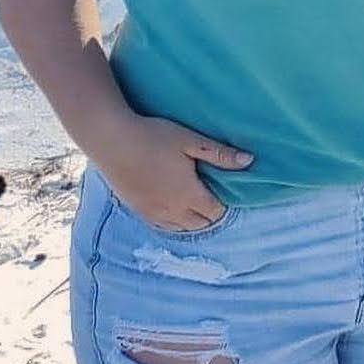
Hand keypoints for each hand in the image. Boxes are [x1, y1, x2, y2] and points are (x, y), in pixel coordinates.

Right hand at [88, 112, 251, 232]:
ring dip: (191, 219)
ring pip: (180, 228)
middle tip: (211, 193)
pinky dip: (172, 221)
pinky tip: (172, 206)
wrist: (113, 141)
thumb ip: (220, 154)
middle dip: (209, 213)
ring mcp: (153, 213)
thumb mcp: (191, 141)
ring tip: (193, 200)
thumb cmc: (154, 136)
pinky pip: (161, 226)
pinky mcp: (137, 210)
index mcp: (189, 195)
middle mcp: (173, 211)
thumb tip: (249, 161)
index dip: (224, 203)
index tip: (224, 188)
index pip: (215, 213)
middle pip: (199, 224)